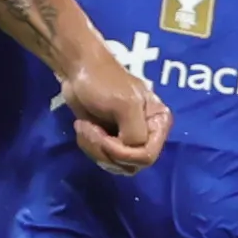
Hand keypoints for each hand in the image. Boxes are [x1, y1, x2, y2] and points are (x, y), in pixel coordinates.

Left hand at [60, 54, 169, 175]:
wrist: (79, 72)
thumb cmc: (104, 82)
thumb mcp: (126, 105)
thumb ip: (136, 133)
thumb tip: (131, 151)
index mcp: (159, 123)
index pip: (147, 157)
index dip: (122, 153)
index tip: (103, 138)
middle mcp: (149, 135)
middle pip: (131, 165)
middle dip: (105, 151)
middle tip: (90, 130)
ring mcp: (130, 140)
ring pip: (116, 165)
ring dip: (95, 149)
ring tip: (85, 127)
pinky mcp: (112, 143)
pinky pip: (104, 160)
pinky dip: (90, 147)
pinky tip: (84, 129)